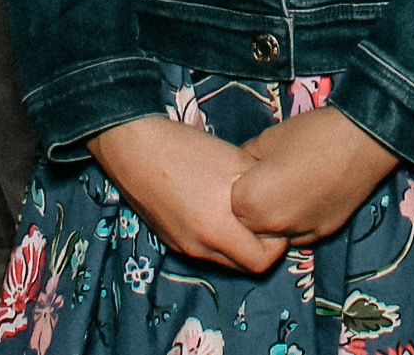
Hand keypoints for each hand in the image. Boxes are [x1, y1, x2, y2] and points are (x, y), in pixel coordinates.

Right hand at [88, 116, 286, 273]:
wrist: (134, 148)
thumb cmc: (187, 149)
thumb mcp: (233, 160)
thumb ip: (261, 187)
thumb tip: (280, 199)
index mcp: (216, 230)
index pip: (260, 263)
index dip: (276, 245)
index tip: (277, 219)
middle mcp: (198, 248)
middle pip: (242, 266)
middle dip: (259, 246)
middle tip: (263, 216)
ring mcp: (182, 246)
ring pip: (222, 259)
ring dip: (237, 242)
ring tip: (241, 209)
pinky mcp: (171, 239)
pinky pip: (203, 249)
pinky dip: (217, 237)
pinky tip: (216, 207)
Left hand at [230, 107, 397, 245]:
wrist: (362, 140)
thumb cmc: (311, 133)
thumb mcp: (269, 137)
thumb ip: (247, 157)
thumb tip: (241, 166)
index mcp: (253, 201)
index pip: (230, 204)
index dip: (239, 185)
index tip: (251, 170)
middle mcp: (272, 226)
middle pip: (250, 226)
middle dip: (252, 207)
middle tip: (267, 181)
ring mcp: (299, 233)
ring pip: (275, 235)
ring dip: (274, 219)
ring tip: (288, 190)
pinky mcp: (323, 234)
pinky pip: (299, 235)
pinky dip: (297, 222)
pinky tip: (307, 198)